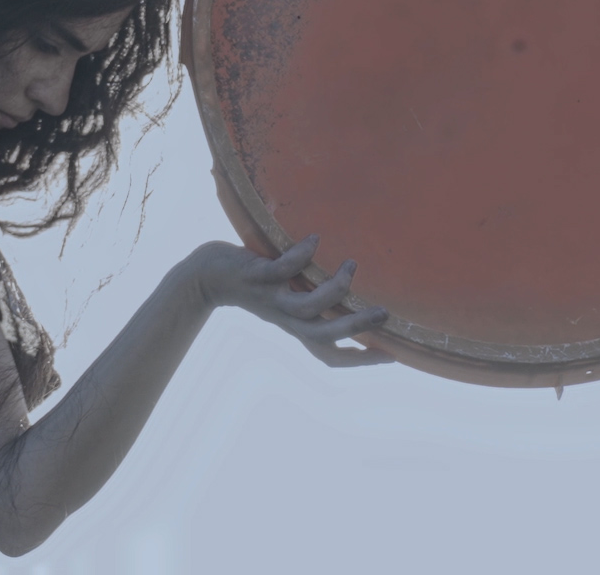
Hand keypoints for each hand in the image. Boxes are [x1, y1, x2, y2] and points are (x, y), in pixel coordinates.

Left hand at [186, 236, 394, 366]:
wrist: (207, 275)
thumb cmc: (255, 283)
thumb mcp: (285, 297)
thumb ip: (312, 297)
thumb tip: (347, 291)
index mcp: (295, 326)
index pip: (330, 355)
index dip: (359, 359)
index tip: (392, 355)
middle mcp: (286, 318)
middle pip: (324, 335)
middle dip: (356, 327)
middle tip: (384, 314)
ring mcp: (271, 298)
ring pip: (307, 307)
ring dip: (334, 289)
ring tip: (351, 266)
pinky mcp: (257, 277)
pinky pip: (282, 271)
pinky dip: (301, 256)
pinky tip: (315, 240)